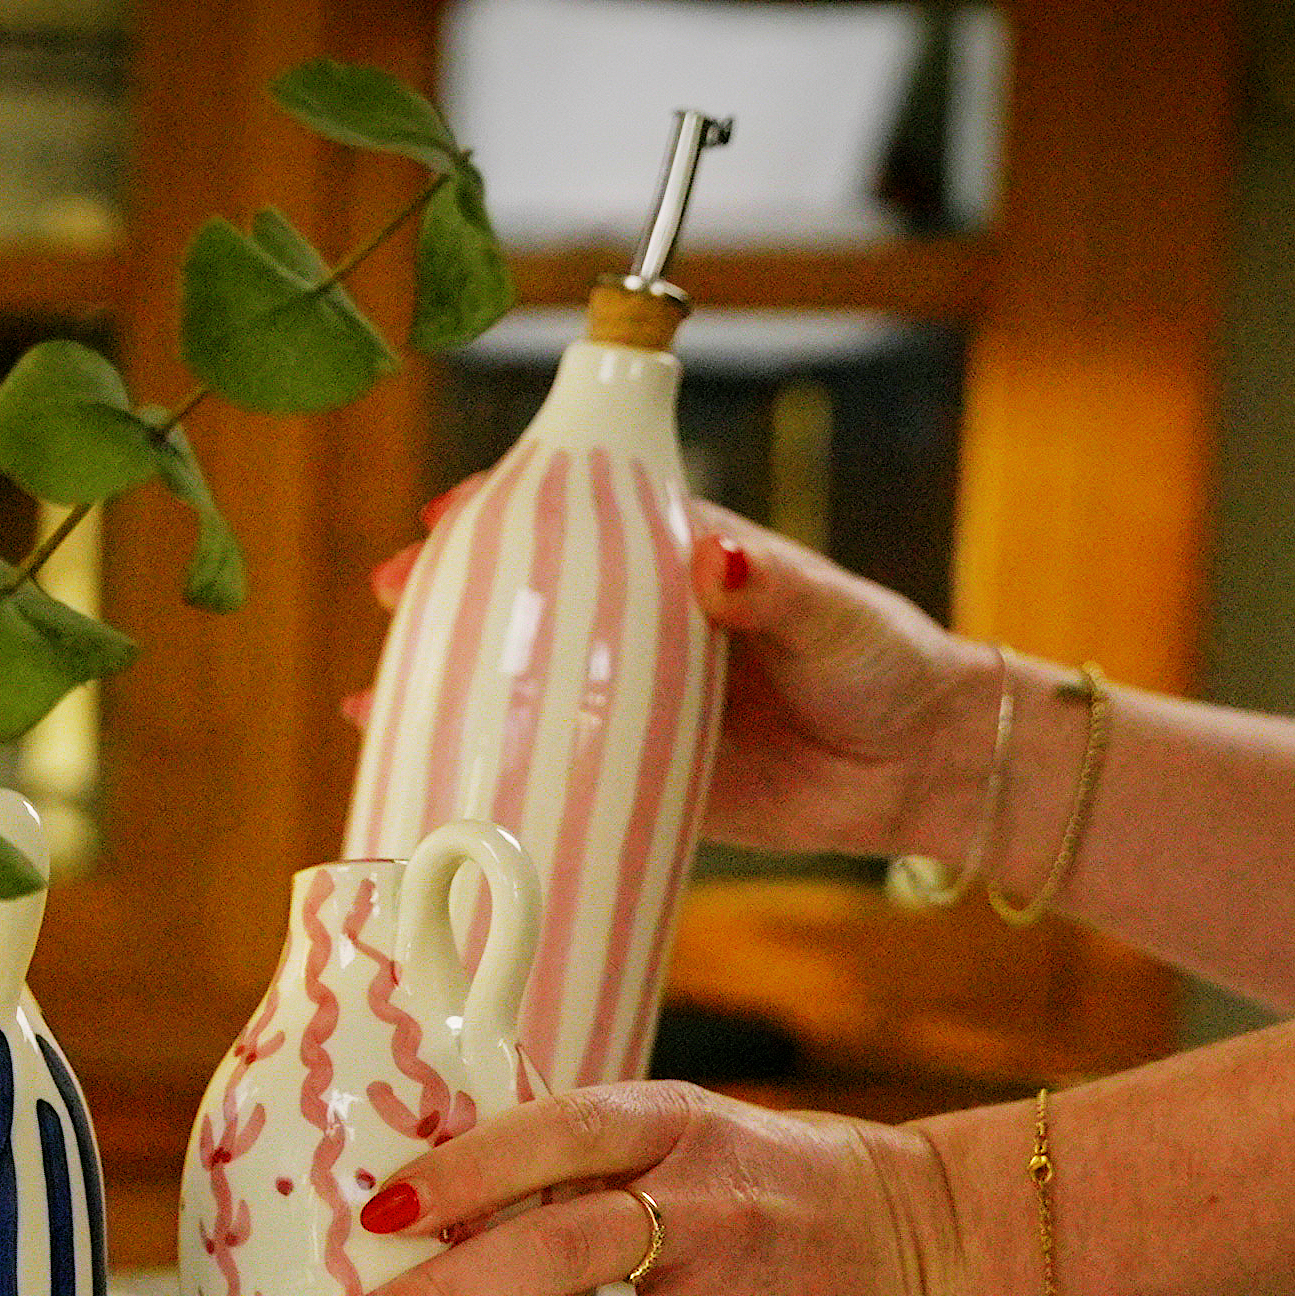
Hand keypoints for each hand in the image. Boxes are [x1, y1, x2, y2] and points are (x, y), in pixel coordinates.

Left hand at [334, 1083, 966, 1295]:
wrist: (928, 1238)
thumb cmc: (767, 1185)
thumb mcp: (686, 1136)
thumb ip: (580, 1165)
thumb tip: (420, 1212)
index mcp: (678, 1127)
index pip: (562, 1133)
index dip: (469, 1170)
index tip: (382, 1213)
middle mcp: (711, 1213)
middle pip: (570, 1247)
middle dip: (457, 1293)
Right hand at [358, 495, 985, 861]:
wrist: (919, 769)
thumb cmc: (884, 663)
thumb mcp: (829, 611)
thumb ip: (768, 584)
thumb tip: (710, 555)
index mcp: (680, 567)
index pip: (580, 523)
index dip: (507, 514)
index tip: (446, 517)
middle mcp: (645, 632)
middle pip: (531, 603)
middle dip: (452, 598)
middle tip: (388, 598)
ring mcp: (636, 707)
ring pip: (528, 688)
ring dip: (454, 689)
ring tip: (375, 699)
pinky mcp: (643, 781)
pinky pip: (558, 772)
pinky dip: (499, 774)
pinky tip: (437, 779)